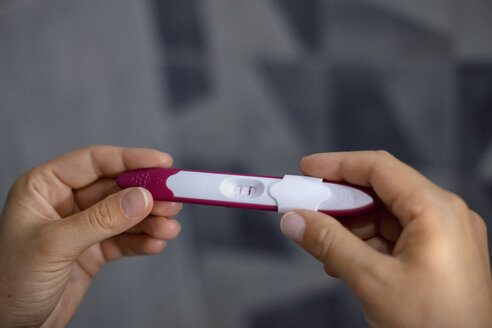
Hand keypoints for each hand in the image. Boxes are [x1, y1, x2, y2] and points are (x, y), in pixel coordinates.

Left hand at [0, 146, 181, 327]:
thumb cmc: (9, 284)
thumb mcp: (55, 245)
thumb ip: (101, 220)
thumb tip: (141, 198)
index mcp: (44, 187)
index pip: (94, 162)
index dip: (131, 159)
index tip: (162, 163)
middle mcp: (64, 202)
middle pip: (116, 188)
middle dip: (146, 194)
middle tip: (174, 199)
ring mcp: (81, 227)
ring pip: (124, 214)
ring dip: (150, 220)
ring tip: (169, 227)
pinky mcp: (92, 251)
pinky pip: (124, 239)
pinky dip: (142, 240)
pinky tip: (156, 243)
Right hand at [281, 151, 491, 326]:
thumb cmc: (437, 327)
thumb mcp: (373, 281)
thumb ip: (329, 244)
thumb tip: (296, 220)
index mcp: (436, 210)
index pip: (379, 168)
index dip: (338, 164)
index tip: (307, 170)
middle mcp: (445, 215)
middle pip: (381, 191)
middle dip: (340, 201)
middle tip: (306, 208)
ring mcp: (444, 236)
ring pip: (385, 215)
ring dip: (350, 227)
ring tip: (322, 244)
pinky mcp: (439, 255)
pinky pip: (395, 236)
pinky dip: (366, 243)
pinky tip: (343, 260)